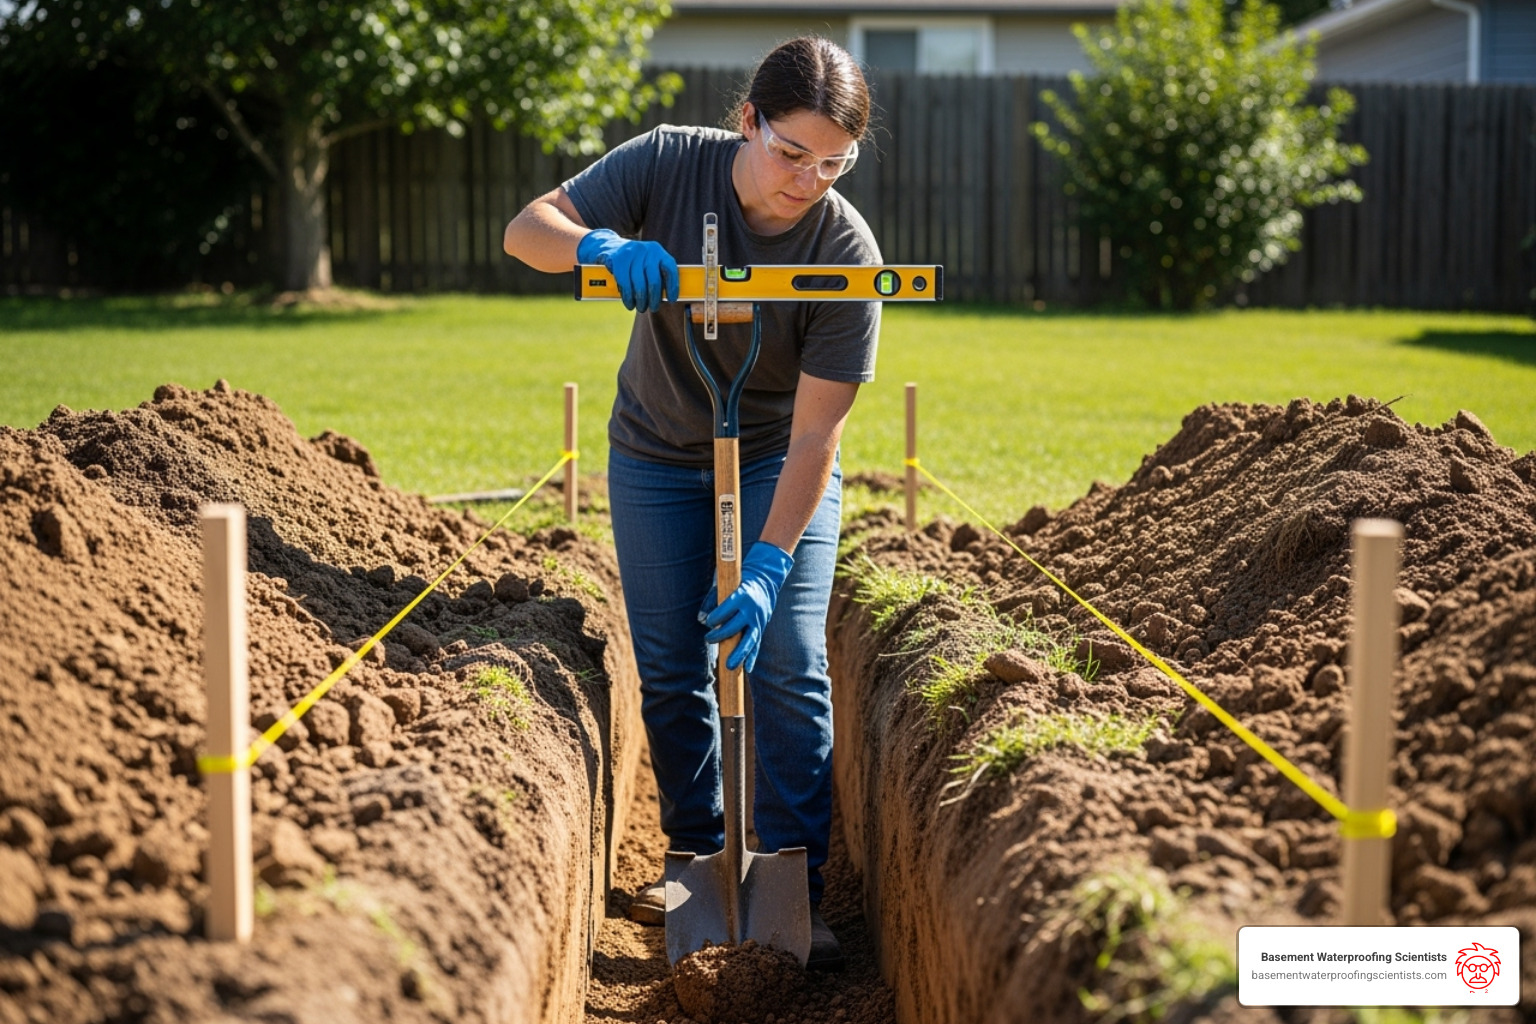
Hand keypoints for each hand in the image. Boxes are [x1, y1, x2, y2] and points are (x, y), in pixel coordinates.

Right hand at [576, 228, 678, 312]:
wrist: (609, 247)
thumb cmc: (633, 261)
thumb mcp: (647, 262)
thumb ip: (657, 274)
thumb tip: (665, 296)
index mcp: (658, 251)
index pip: (670, 268)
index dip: (673, 286)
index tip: (672, 300)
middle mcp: (646, 250)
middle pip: (654, 280)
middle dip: (654, 298)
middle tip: (653, 308)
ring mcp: (631, 253)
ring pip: (639, 284)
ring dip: (640, 300)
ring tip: (640, 307)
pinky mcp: (618, 259)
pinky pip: (625, 283)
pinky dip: (627, 297)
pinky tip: (629, 303)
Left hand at [704, 542, 794, 672]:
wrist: (765, 581)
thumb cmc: (738, 584)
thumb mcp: (726, 586)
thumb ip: (712, 600)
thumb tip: (701, 619)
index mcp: (741, 596)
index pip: (726, 610)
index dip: (715, 618)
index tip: (708, 622)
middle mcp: (751, 610)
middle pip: (735, 627)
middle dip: (720, 635)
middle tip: (708, 638)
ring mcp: (758, 620)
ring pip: (749, 640)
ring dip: (739, 654)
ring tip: (730, 667)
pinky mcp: (762, 627)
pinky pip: (757, 644)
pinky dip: (752, 657)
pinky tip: (747, 669)